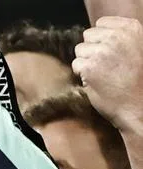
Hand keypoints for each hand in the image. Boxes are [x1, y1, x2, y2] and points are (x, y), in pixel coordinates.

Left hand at [74, 17, 142, 132]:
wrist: (138, 102)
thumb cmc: (137, 78)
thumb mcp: (136, 48)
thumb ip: (120, 38)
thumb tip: (98, 36)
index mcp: (131, 29)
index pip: (101, 23)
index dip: (100, 39)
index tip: (107, 50)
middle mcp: (116, 37)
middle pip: (88, 36)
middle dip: (92, 49)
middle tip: (104, 64)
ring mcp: (102, 51)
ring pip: (80, 50)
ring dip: (86, 61)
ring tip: (102, 73)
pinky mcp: (90, 67)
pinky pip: (76, 65)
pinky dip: (82, 74)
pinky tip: (96, 80)